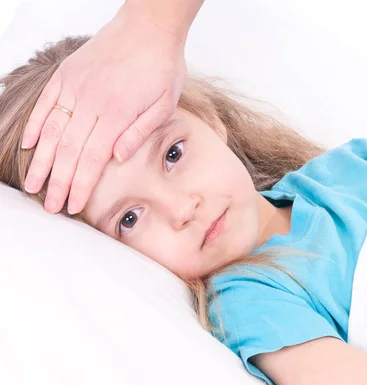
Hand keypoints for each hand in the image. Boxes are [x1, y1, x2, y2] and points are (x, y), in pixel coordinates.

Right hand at [22, 3, 186, 213]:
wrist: (148, 26)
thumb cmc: (162, 67)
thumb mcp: (165, 104)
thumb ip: (140, 132)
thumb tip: (117, 158)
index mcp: (116, 113)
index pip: (92, 158)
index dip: (81, 185)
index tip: (73, 206)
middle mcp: (90, 101)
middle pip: (69, 151)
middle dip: (59, 182)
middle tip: (51, 206)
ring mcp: (75, 86)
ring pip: (52, 130)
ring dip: (42, 161)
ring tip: (33, 184)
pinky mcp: (67, 74)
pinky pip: (45, 103)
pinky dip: (35, 125)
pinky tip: (30, 146)